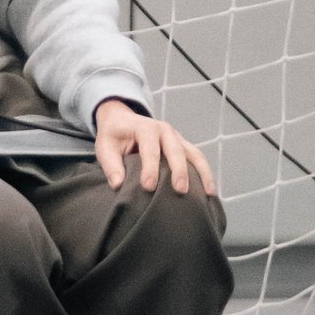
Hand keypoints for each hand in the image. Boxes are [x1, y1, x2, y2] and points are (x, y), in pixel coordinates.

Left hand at [93, 99, 218, 198]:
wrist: (122, 120)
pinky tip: (209, 191)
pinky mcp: (183, 146)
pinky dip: (205, 173)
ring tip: (208, 194)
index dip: (149, 169)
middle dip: (179, 171)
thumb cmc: (114, 135)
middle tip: (180, 191)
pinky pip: (198, 158)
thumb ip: (111, 165)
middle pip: (176, 150)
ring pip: (194, 154)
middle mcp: (165, 130)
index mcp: (146, 127)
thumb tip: (118, 185)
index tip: (147, 187)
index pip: (150, 149)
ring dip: (202, 173)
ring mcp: (177, 138)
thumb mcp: (105, 147)